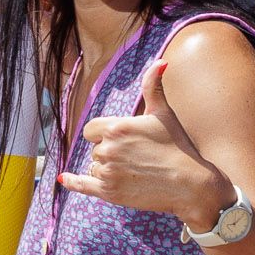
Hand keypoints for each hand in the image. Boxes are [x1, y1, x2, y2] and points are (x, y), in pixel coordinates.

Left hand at [59, 62, 233, 229]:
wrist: (190, 184)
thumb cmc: (178, 146)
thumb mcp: (163, 113)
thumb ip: (153, 86)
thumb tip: (161, 62)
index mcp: (116, 127)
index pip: (90, 129)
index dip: (102, 134)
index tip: (118, 139)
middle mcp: (108, 149)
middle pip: (95, 149)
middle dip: (109, 152)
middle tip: (135, 157)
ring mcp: (107, 172)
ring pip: (94, 167)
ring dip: (106, 168)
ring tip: (133, 171)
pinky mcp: (109, 193)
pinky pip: (82, 185)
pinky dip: (73, 182)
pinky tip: (64, 178)